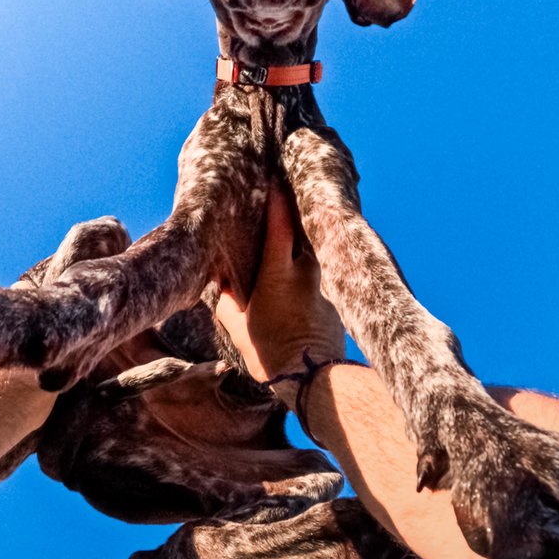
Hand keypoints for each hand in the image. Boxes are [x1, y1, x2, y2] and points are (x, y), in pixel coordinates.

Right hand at [216, 183, 344, 382]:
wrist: (312, 379)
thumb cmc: (269, 352)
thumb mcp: (237, 325)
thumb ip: (228, 299)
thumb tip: (223, 285)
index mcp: (279, 273)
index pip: (278, 225)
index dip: (275, 200)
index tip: (273, 179)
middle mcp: (306, 271)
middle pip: (300, 231)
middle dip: (292, 213)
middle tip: (283, 195)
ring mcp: (324, 284)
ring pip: (311, 253)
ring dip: (301, 243)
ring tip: (290, 235)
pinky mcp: (336, 298)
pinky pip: (320, 275)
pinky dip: (308, 271)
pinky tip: (300, 278)